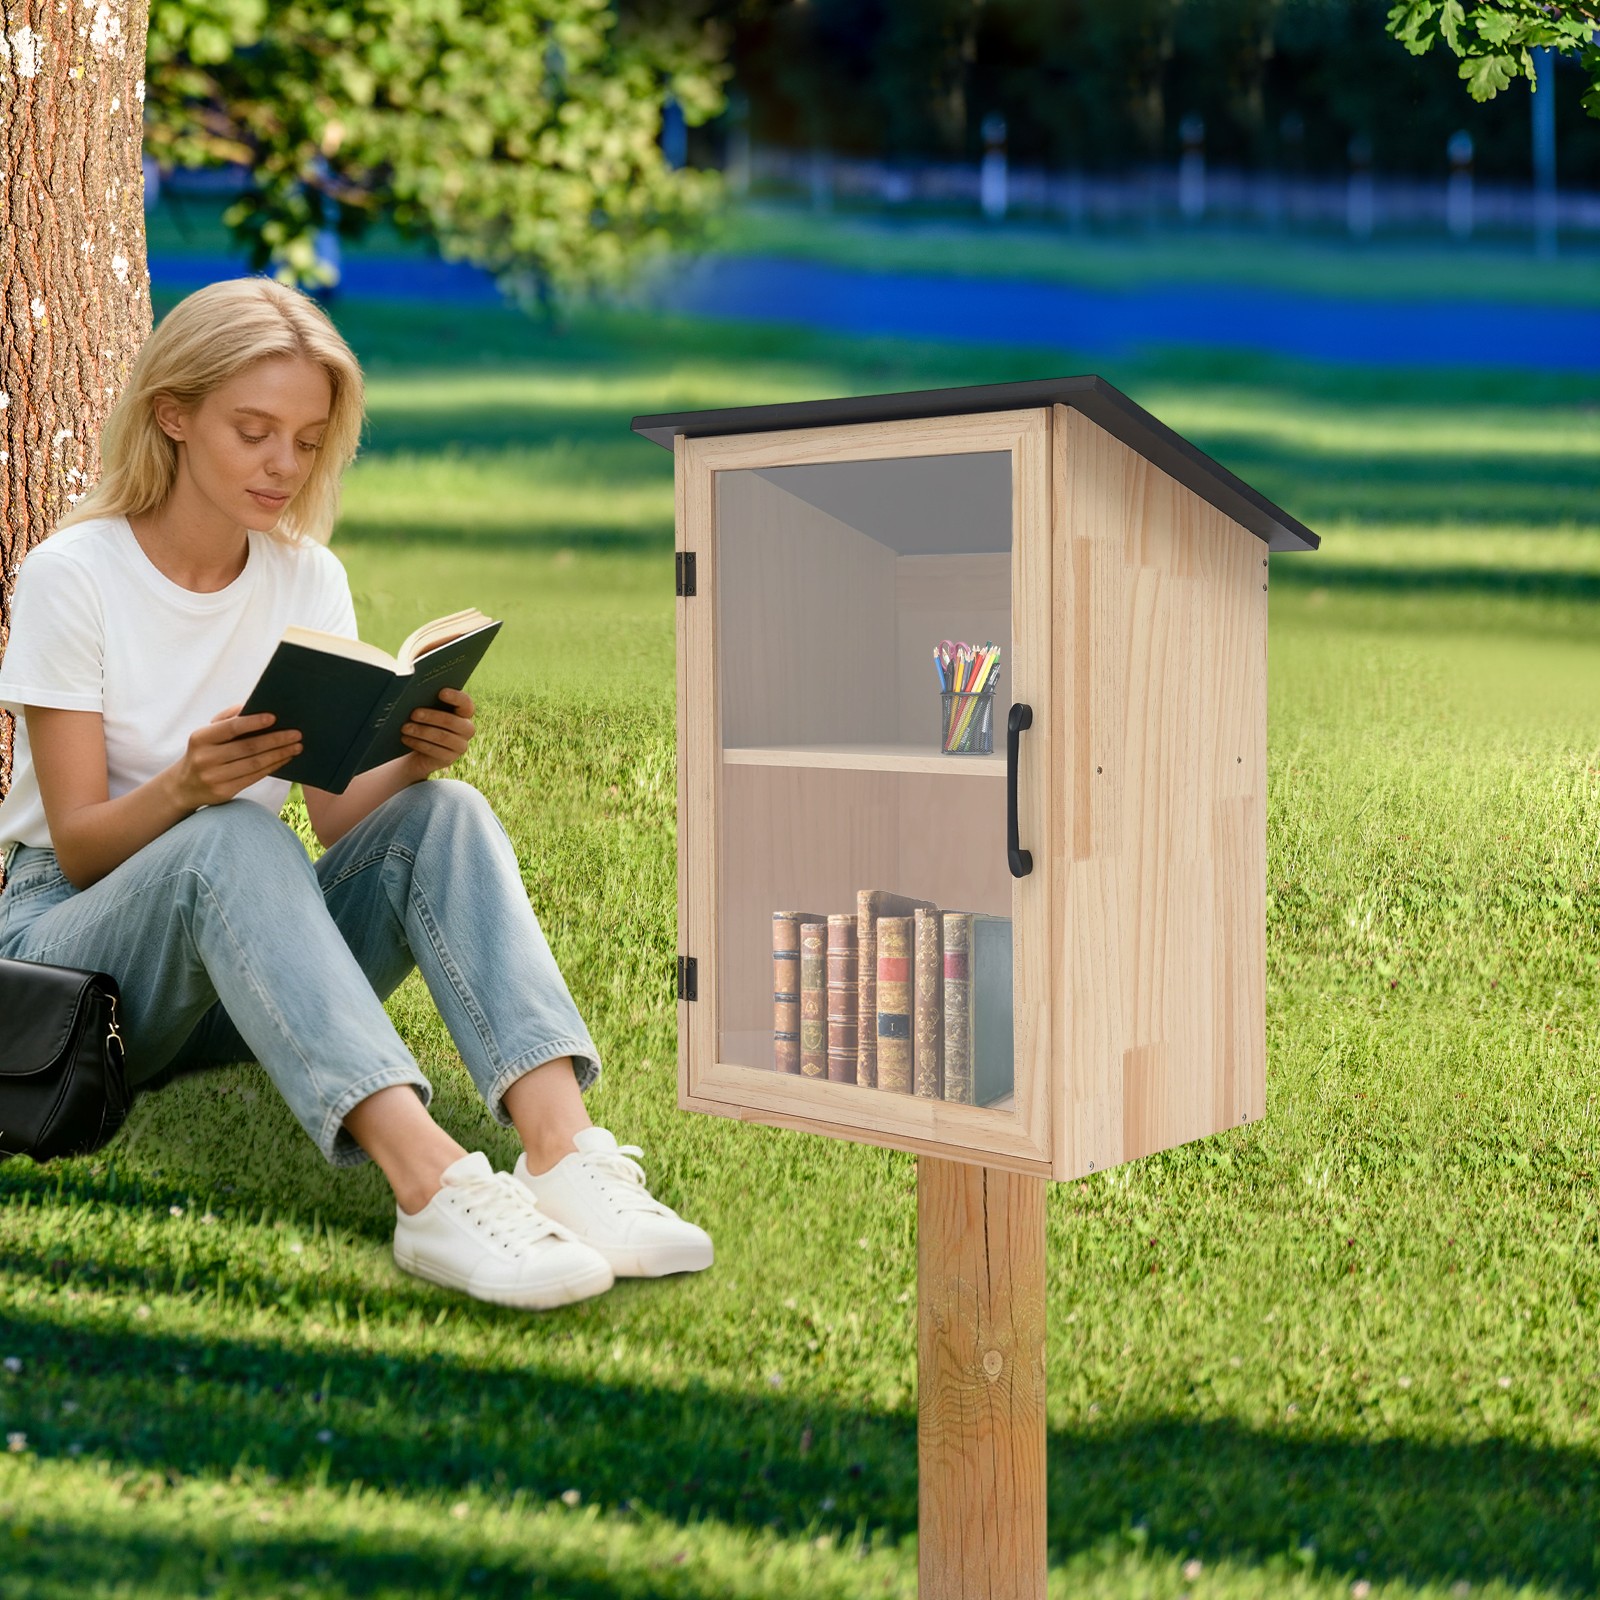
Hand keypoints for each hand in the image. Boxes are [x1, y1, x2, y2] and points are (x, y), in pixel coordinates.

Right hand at [169, 704, 302, 810]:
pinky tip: (285, 758)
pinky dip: (273, 766)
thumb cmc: (204, 752)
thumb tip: (252, 705)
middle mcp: (205, 758)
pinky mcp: (224, 791)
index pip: (231, 728)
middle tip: (297, 734)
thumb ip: (227, 718)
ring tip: (297, 746)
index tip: (274, 717)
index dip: (253, 722)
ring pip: (255, 763)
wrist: (185, 786)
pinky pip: (255, 776)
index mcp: (200, 738)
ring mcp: (214, 777)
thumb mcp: (207, 733)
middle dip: (275, 740)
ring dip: (279, 754)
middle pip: (248, 747)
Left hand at [400, 687, 475, 777]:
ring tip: (405, 728)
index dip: (456, 697)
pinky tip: (406, 738)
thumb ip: (429, 701)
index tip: (441, 692)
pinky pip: (435, 751)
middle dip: (432, 717)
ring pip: (442, 737)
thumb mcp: (429, 710)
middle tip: (413, 714)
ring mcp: (460, 746)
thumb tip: (415, 694)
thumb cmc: (424, 723)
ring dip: (421, 731)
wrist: (421, 750)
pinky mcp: (450, 759)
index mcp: (464, 713)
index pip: (466, 703)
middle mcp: (467, 729)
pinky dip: (418, 743)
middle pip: (452, 721)